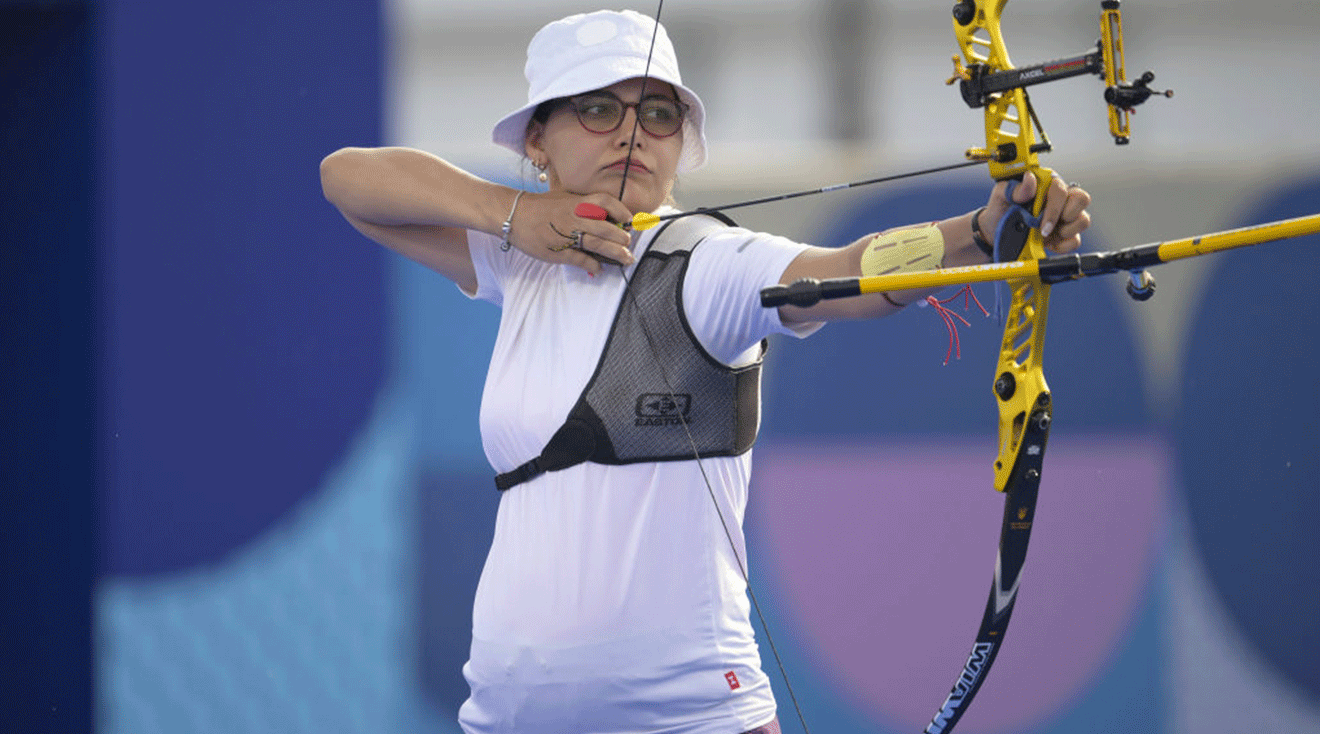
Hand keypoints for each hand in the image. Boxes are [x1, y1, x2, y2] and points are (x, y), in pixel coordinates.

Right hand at [508, 191, 635, 274]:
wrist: (514, 215)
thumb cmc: (541, 206)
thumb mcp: (564, 198)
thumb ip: (583, 205)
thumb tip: (604, 214)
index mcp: (577, 202)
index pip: (606, 202)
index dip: (621, 211)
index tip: (629, 220)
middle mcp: (575, 217)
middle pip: (606, 228)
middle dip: (622, 237)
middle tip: (629, 244)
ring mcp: (567, 235)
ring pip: (597, 244)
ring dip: (615, 253)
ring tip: (626, 258)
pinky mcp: (559, 251)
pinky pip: (580, 259)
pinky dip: (593, 265)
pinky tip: (600, 268)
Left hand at [979, 173, 1090, 254]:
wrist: (994, 233)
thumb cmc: (1000, 210)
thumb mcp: (1000, 196)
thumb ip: (1013, 187)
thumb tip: (1030, 179)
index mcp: (1046, 185)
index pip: (1061, 189)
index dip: (1054, 207)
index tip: (1040, 223)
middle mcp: (1060, 199)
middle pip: (1082, 199)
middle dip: (1066, 216)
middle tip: (1045, 228)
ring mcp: (1065, 217)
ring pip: (1083, 220)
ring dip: (1066, 231)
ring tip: (1045, 234)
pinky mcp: (1066, 235)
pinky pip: (1076, 240)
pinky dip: (1063, 246)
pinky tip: (1047, 244)